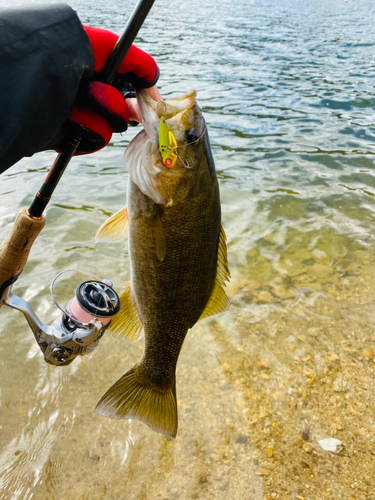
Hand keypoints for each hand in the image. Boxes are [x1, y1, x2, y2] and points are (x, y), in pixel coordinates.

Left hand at [43, 25, 161, 154]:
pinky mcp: (75, 135)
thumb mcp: (105, 47)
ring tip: (80, 100)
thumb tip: (154, 78)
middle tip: (140, 110)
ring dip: (103, 111)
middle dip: (126, 106)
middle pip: (123, 109)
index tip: (154, 101)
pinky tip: (73, 118)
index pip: (128, 83)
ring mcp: (82, 116)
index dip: (144, 92)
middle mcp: (89, 94)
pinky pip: (98, 136)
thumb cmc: (65, 56)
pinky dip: (90, 126)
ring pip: (112, 123)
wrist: (33, 83)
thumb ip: (136, 60)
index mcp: (95, 72)